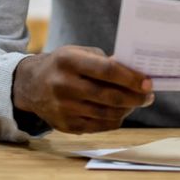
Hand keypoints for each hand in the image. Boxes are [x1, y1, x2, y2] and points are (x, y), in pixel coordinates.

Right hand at [12, 45, 153, 133]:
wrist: (30, 85)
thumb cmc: (62, 65)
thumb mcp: (78, 53)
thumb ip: (104, 62)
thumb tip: (134, 73)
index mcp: (68, 61)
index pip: (107, 71)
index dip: (131, 78)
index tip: (148, 82)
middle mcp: (64, 86)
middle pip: (110, 96)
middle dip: (135, 97)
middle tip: (149, 96)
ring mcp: (64, 108)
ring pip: (107, 113)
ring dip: (128, 109)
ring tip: (136, 102)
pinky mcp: (66, 125)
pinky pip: (99, 126)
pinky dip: (114, 119)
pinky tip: (120, 111)